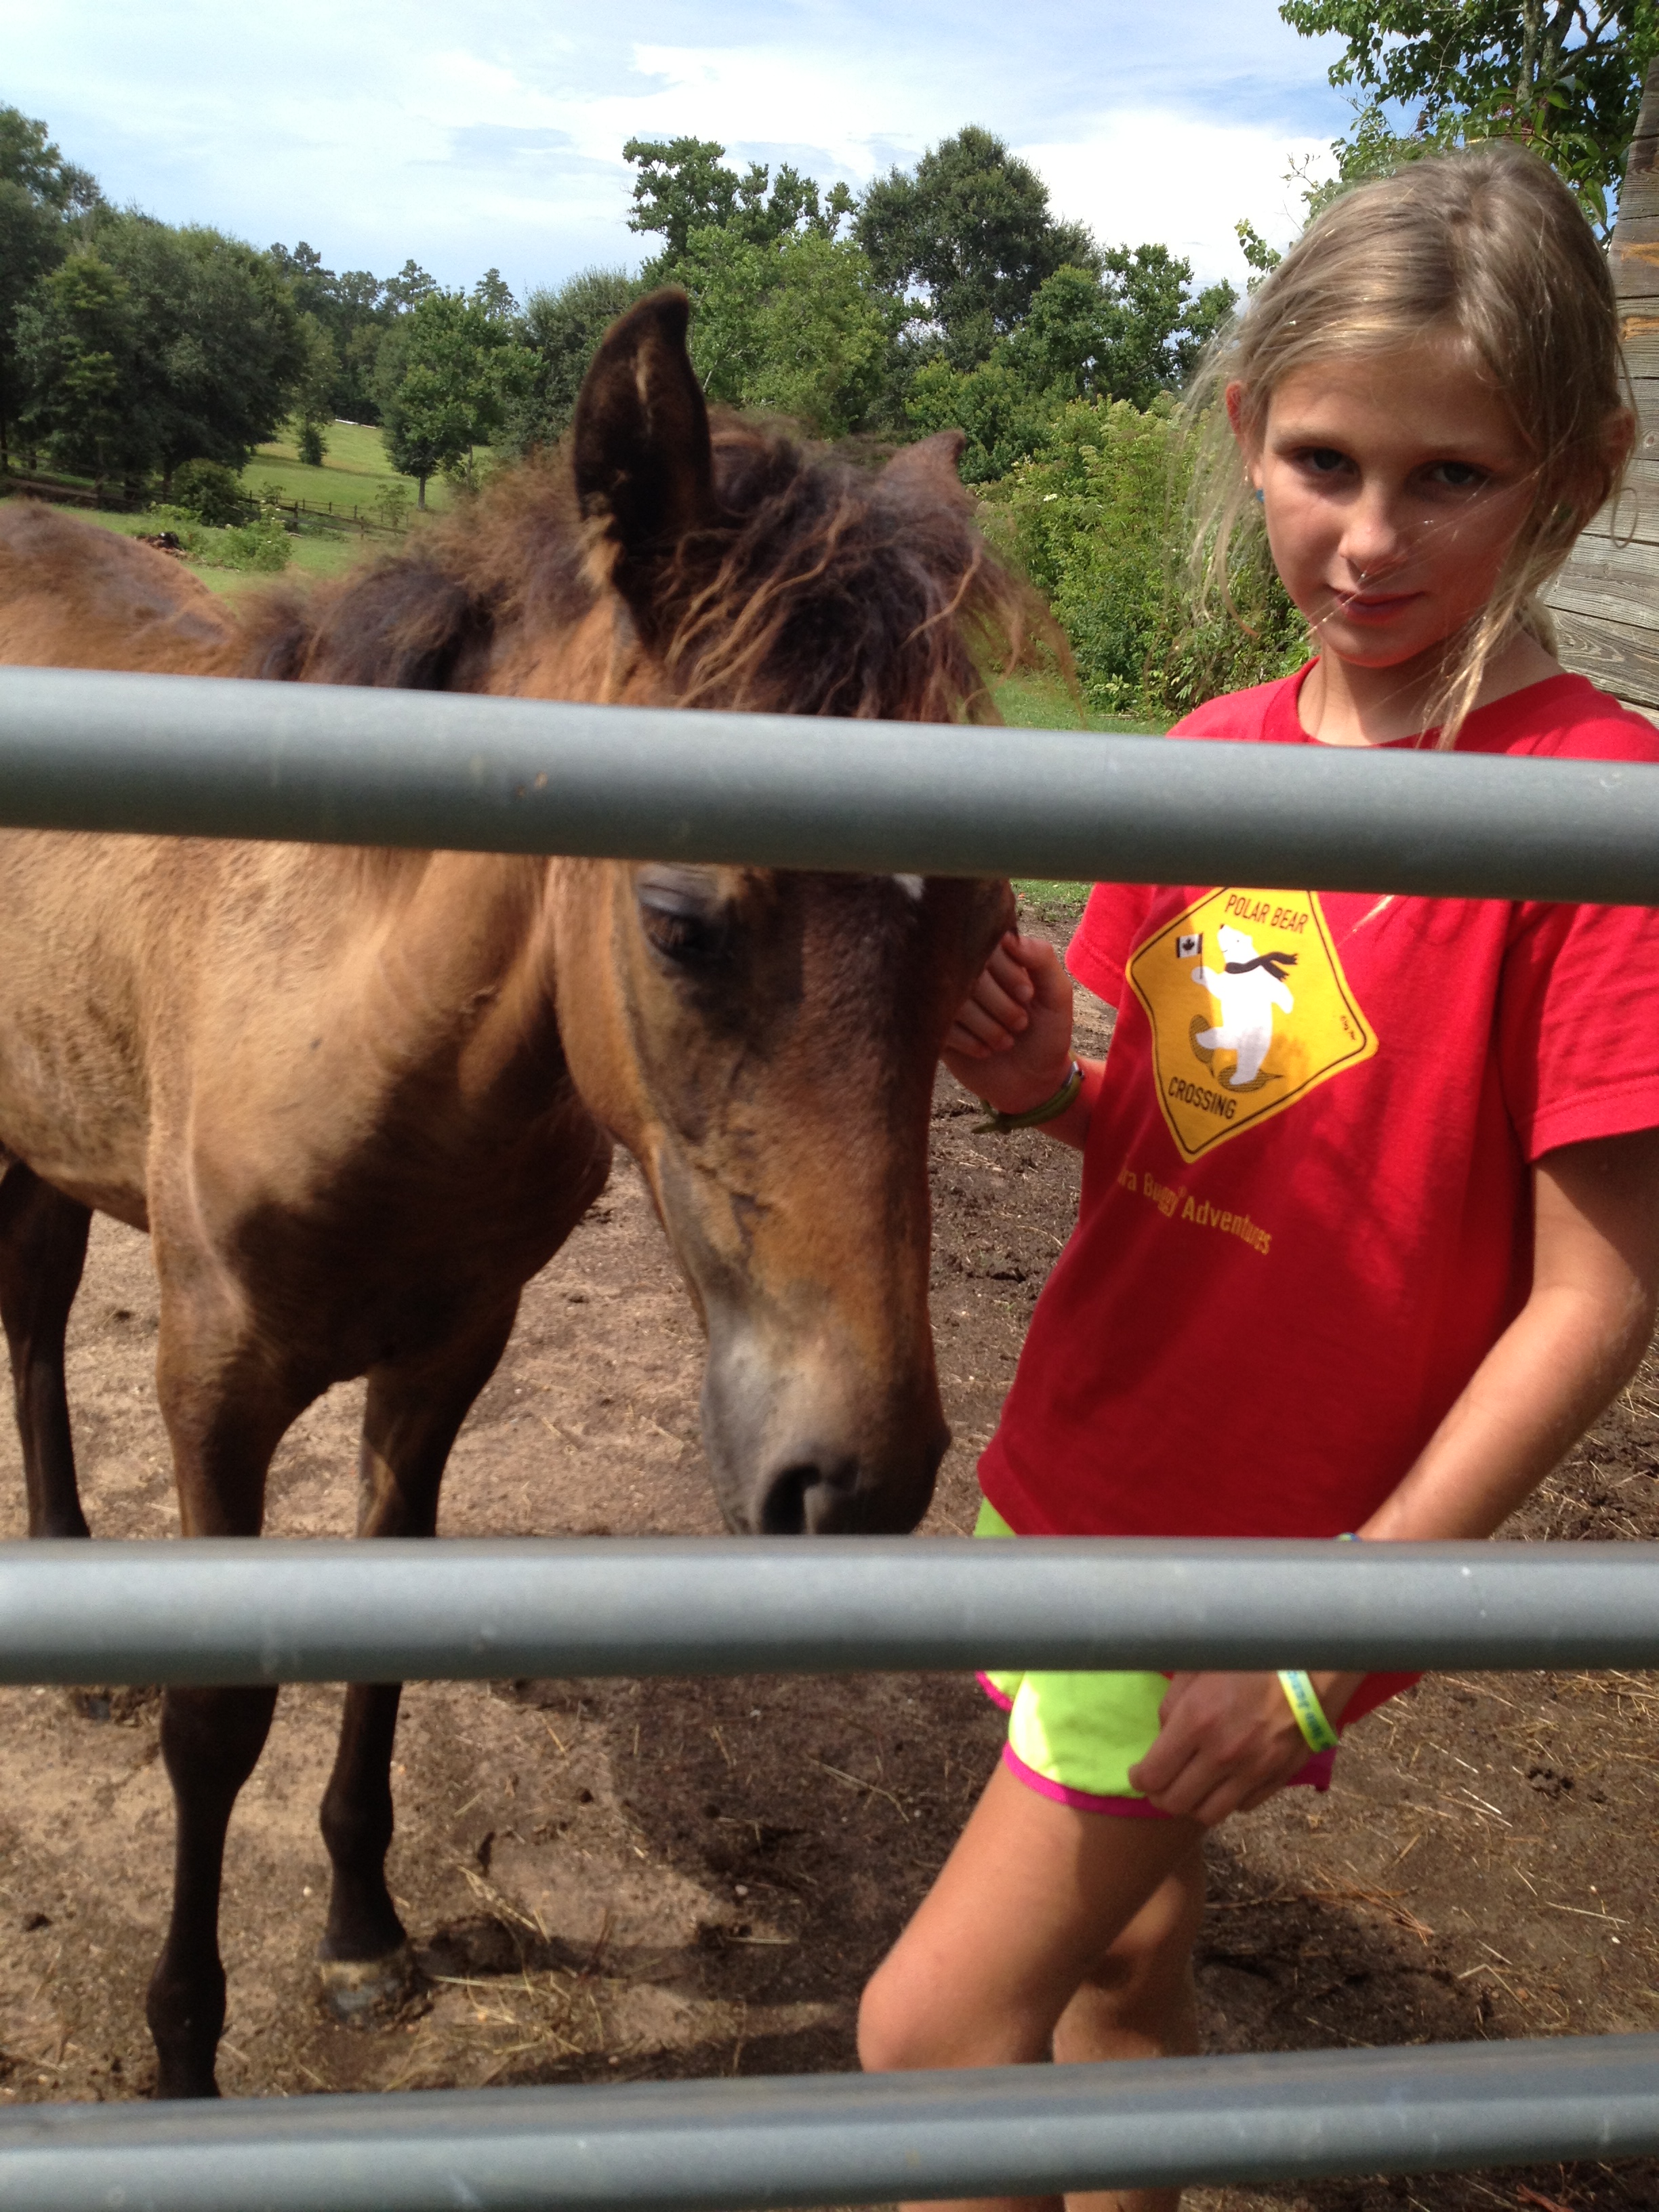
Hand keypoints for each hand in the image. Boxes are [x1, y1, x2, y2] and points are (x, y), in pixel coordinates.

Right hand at [941, 932, 1074, 1117]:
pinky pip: (940, 1026)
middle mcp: (968, 973)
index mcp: (996, 957)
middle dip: (1001, 1004)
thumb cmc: (1047, 1034)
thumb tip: (1009, 939)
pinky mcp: (935, 1027)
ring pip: (954, 1001)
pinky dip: (968, 1042)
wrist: (1032, 1082)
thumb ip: (1042, 958)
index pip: (989, 945)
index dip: (1008, 972)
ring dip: (987, 1027)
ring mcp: (947, 1000)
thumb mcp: (1057, 995)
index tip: (1028, 995)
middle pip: (970, 973)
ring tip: (1006, 1042)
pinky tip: (985, 1051)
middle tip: (1021, 1024)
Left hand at [1126, 1669, 1362, 1827]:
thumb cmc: (1249, 1656)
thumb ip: (1173, 1704)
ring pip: (1209, 1814)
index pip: (1153, 1775)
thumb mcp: (1199, 1666)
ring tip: (1190, 1787)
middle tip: (1159, 1783)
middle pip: (1176, 1803)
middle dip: (1160, 1796)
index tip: (1139, 1772)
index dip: (1139, 1778)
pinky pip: (1243, 1806)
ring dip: (1193, 1804)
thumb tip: (1163, 1735)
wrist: (1311, 1664)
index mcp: (1196, 1721)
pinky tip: (1225, 1781)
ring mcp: (1252, 1771)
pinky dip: (1228, 1799)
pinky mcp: (1278, 1778)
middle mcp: (1222, 1754)